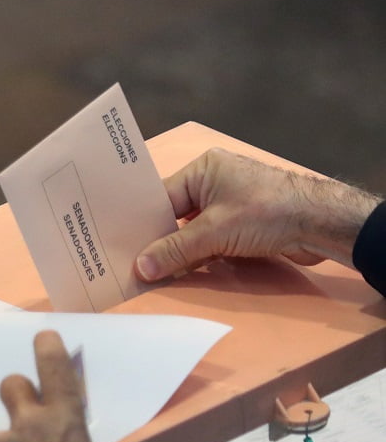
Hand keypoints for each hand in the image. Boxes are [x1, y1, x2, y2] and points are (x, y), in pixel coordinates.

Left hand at [0, 330, 103, 441]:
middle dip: (16, 393)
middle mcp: (28, 424)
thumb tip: (58, 426)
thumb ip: (68, 436)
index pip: (55, 370)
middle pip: (12, 384)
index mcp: (64, 422)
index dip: (48, 347)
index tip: (43, 335)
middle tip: (24, 416)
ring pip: (2, 433)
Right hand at [135, 148, 379, 281]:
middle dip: (158, 240)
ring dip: (178, 251)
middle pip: (174, 215)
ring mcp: (227, 204)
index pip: (161, 198)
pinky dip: (196, 255)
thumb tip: (140, 269)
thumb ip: (175, 251)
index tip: (121, 245)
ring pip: (190, 230)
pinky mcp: (239, 224)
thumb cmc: (266, 213)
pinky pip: (207, 240)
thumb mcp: (214, 232)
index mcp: (203, 170)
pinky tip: (178, 272)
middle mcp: (213, 182)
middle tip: (130, 262)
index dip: (142, 224)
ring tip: (149, 271)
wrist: (321, 224)